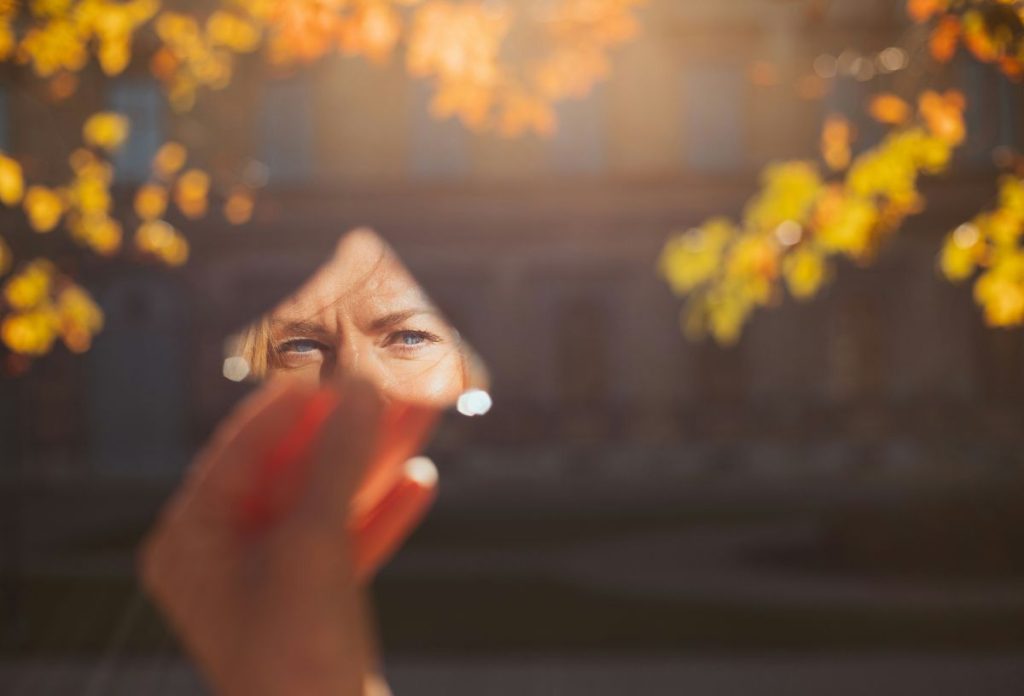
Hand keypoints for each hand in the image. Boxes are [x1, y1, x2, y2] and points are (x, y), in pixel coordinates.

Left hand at [139, 377, 437, 695]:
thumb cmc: (296, 656)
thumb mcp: (313, 546)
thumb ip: (334, 462)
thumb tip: (359, 390)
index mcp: (193, 542)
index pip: (238, 450)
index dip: (288, 403)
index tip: (329, 362)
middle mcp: (224, 557)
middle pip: (292, 472)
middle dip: (347, 431)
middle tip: (384, 384)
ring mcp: (270, 581)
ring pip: (328, 502)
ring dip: (375, 463)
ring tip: (420, 417)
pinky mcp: (312, 603)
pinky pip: (347, 542)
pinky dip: (381, 513)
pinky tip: (421, 478)